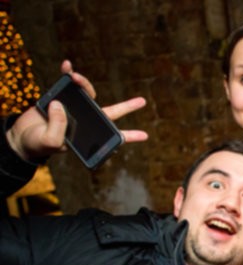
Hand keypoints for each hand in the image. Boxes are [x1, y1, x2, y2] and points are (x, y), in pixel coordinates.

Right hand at [6, 60, 147, 160]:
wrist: (22, 136)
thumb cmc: (38, 143)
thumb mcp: (51, 142)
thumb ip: (59, 128)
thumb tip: (63, 105)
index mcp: (87, 136)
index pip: (111, 137)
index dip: (128, 136)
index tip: (144, 135)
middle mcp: (85, 122)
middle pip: (110, 113)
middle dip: (126, 107)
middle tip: (142, 101)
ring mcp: (74, 109)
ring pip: (89, 94)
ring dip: (84, 83)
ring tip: (74, 77)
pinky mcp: (61, 98)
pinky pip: (68, 84)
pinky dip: (68, 74)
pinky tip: (67, 67)